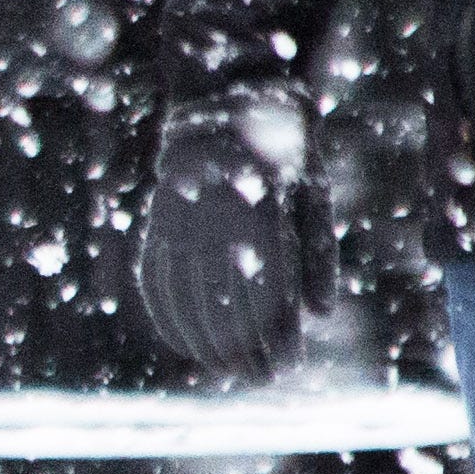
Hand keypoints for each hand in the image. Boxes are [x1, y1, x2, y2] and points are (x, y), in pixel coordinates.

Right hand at [139, 96, 318, 379]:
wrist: (225, 95)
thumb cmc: (284, 148)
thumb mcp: (314, 191)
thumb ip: (316, 252)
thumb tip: (319, 315)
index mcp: (259, 207)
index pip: (266, 288)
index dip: (273, 333)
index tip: (284, 366)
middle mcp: (214, 217)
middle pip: (224, 300)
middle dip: (242, 346)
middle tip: (259, 378)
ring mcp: (180, 219)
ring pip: (187, 294)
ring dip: (205, 339)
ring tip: (225, 369)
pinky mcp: (158, 219)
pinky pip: (156, 276)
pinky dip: (167, 313)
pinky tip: (182, 340)